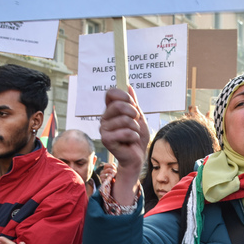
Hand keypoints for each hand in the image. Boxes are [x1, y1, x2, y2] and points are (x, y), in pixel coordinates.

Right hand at [99, 85, 148, 204]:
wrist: (137, 157)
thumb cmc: (137, 137)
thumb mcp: (139, 118)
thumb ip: (133, 103)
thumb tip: (128, 86)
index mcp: (111, 111)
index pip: (110, 93)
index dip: (122, 95)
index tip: (132, 102)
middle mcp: (105, 118)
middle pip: (117, 105)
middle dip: (133, 112)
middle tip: (136, 121)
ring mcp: (104, 129)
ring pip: (124, 120)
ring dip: (135, 128)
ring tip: (134, 134)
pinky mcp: (106, 140)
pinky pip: (125, 132)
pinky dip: (134, 136)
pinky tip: (131, 141)